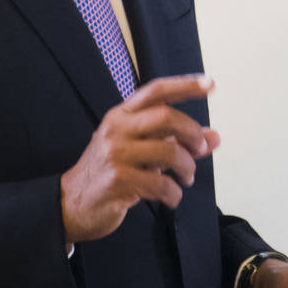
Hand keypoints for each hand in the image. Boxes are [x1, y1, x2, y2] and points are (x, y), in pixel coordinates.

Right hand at [60, 74, 220, 244]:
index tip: (211, 84)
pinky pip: (161, 184)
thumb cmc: (111, 173)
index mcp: (121, 116)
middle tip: (200, 150)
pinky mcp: (117, 181)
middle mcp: (116, 129)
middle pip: (167, 116)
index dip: (185, 85)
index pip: (156, 91)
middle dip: (192, 134)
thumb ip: (176, 141)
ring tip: (186, 178)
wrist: (72, 204)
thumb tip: (215, 138)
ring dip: (187, 168)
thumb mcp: (141, 151)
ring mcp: (115, 155)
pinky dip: (175, 193)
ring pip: (169, 151)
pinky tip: (171, 197)